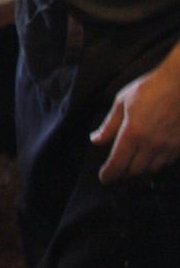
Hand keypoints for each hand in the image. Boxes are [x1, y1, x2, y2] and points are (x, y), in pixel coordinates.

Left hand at [90, 54, 179, 181]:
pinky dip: (157, 163)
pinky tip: (151, 156)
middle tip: (117, 170)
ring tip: (132, 165)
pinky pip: (167, 161)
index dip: (109, 173)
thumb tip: (96, 140)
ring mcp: (169, 146)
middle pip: (135, 170)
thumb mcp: (122, 102)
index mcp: (133, 133)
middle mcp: (152, 144)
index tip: (104, 178)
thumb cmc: (151, 89)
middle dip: (123, 173)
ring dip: (140, 170)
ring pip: (152, 168)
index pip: (118, 162)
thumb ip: (109, 124)